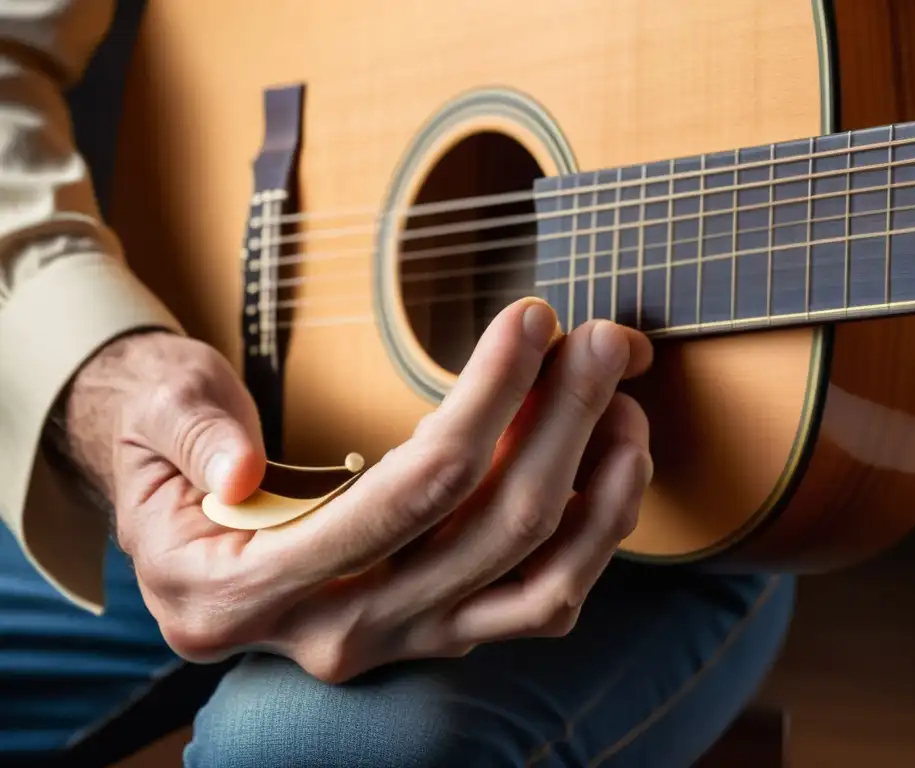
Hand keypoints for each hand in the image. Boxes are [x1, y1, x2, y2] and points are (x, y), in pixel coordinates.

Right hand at [64, 297, 653, 682]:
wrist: (177, 517)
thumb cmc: (167, 451)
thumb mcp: (155, 422)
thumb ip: (190, 435)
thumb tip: (242, 466)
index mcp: (242, 587)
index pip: (404, 494)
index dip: (484, 401)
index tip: (531, 321)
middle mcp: (329, 633)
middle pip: (487, 533)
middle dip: (560, 424)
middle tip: (601, 341)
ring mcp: (391, 643)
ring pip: (532, 586)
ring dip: (597, 493)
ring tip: (625, 402)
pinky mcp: (433, 632)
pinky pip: (535, 604)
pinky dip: (590, 540)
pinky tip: (611, 466)